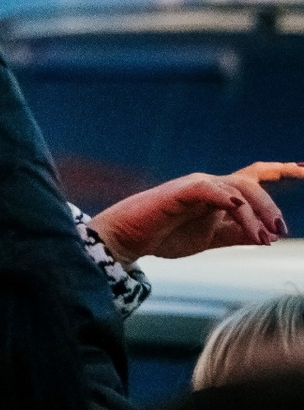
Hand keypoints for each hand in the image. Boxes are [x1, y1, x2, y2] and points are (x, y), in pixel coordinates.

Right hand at [90, 163, 303, 265]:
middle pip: (251, 182)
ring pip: (237, 187)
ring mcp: (196, 187)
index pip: (255, 176)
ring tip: (264, 237)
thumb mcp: (212, 239)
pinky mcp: (181, 192)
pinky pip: (212, 191)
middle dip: (271, 205)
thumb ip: (238, 234)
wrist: (129, 238)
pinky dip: (230, 201)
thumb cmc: (166, 235)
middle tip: (280, 232)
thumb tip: (268, 236)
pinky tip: (239, 212)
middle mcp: (210, 185)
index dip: (281, 170)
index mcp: (219, 195)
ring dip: (256, 211)